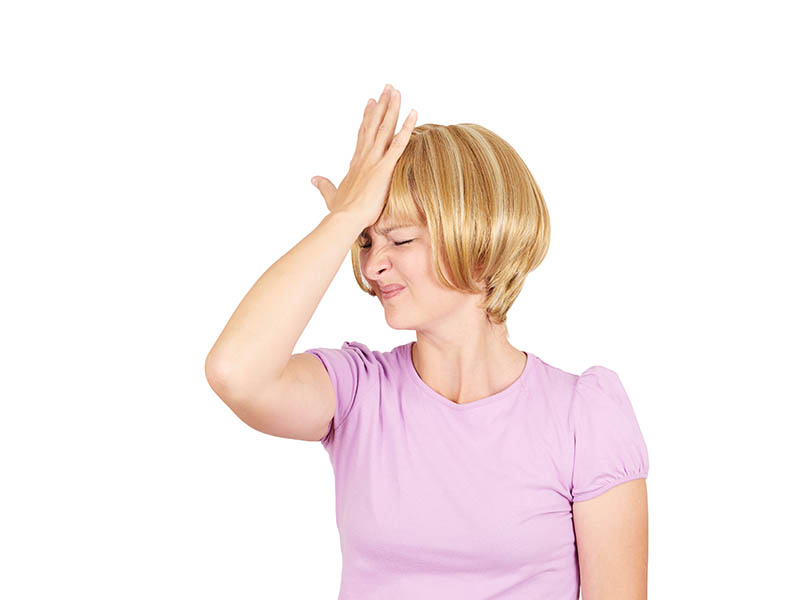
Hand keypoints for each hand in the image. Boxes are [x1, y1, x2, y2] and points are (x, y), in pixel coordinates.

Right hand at [310, 83, 416, 226]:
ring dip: (392, 108)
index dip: (368, 117)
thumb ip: (324, 185)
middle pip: (374, 124)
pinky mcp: (384, 168)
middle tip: (387, 87)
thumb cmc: (340, 211)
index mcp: (356, 162)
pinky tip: (414, 113)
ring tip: (397, 91)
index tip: (371, 102)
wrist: (345, 219)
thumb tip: (314, 179)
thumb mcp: (330, 195)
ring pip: (384, 128)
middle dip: (381, 105)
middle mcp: (364, 156)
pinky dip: (407, 127)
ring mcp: (374, 160)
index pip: (363, 134)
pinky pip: (398, 143)